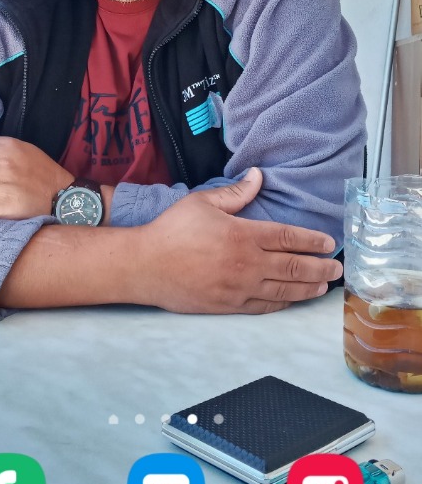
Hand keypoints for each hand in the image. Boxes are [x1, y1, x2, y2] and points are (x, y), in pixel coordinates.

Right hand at [137, 168, 341, 314]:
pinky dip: (282, 303)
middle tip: (338, 269)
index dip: (313, 241)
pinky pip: (263, 307)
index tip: (330, 244)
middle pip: (294, 268)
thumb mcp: (203, 202)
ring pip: (284, 291)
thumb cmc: (172, 230)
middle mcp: (246, 264)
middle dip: (320, 268)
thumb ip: (235, 193)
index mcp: (243, 235)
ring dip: (308, 288)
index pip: (289, 238)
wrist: (145, 266)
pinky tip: (291, 300)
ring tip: (323, 286)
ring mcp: (239, 288)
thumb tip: (258, 176)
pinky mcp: (228, 305)